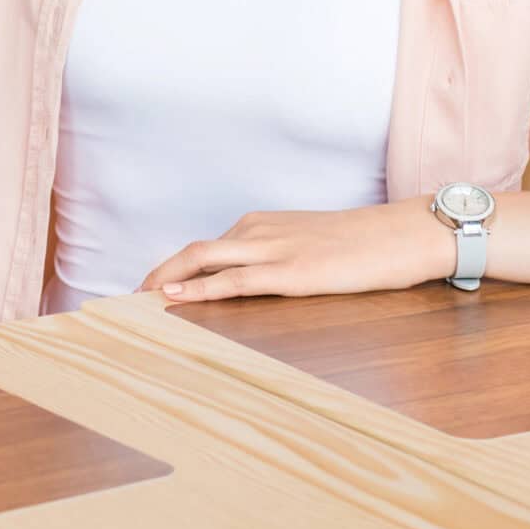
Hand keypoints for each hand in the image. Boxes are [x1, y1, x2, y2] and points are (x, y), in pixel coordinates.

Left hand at [140, 203, 453, 303]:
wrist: (400, 235)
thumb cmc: (360, 246)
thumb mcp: (308, 245)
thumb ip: (275, 257)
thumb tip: (252, 282)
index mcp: (260, 224)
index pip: (205, 246)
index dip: (172, 266)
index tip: (148, 287)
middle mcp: (257, 230)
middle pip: (191, 250)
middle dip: (155, 273)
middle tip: (129, 300)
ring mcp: (271, 249)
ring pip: (201, 260)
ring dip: (166, 280)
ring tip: (138, 304)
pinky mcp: (288, 272)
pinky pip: (232, 280)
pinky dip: (197, 289)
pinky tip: (174, 298)